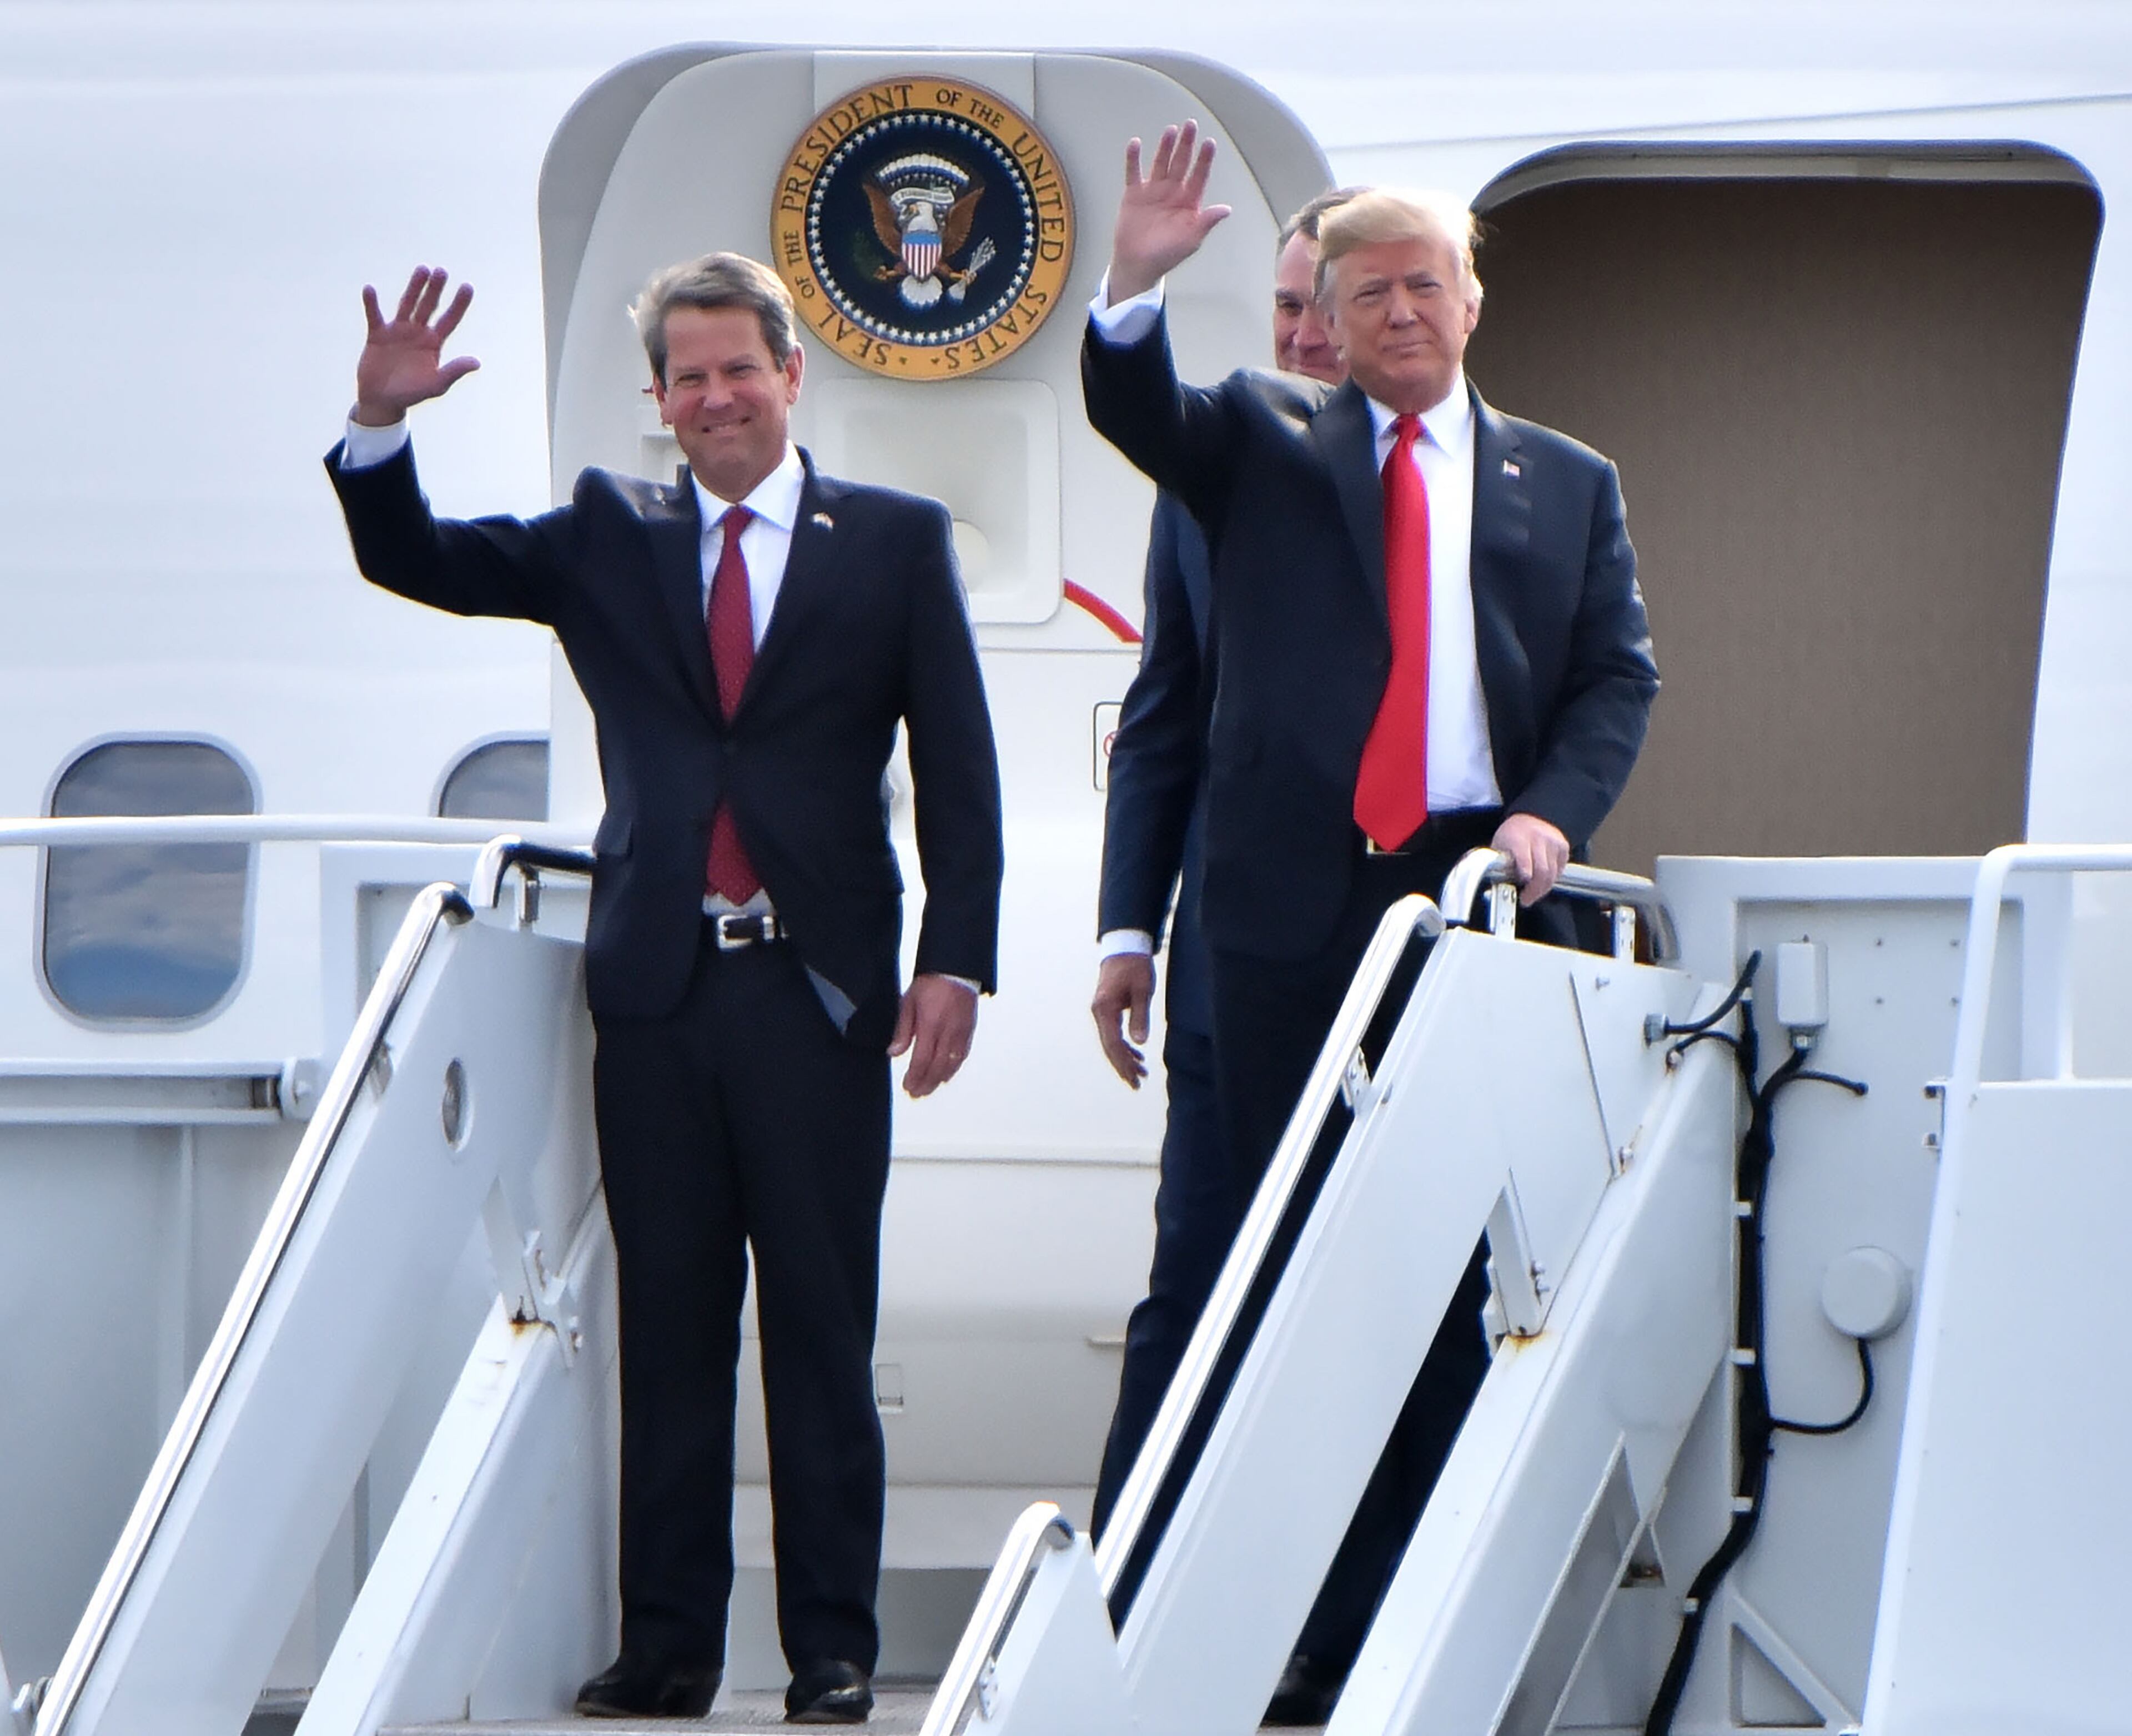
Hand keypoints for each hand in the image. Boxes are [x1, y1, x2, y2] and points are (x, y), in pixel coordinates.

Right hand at [354, 266, 479, 425]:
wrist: (383, 401)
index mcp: (434, 343)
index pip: (449, 320)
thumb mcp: (435, 385)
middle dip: (435, 289)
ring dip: (414, 287)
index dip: (459, 304)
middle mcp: (418, 333)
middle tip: (442, 271)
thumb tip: (477, 362)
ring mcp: (397, 331)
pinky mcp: (377, 335)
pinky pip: (374, 316)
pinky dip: (371, 304)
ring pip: (406, 304)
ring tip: (422, 269)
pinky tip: (370, 289)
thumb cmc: (412, 394)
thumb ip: (453, 371)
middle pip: (428, 306)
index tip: (468, 286)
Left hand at [888, 973, 978, 1097]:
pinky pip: (962, 1054)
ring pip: (952, 1064)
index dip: (915, 1077)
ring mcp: (961, 1032)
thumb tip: (894, 1052)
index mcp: (931, 1025)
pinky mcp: (969, 1029)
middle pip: (937, 1067)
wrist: (955, 968)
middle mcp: (948, 1031)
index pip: (922, 1060)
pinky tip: (947, 1074)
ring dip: (939, 1079)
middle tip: (917, 1093)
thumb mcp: (908, 1002)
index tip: (908, 1086)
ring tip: (929, 1088)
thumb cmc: (931, 982)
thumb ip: (902, 1030)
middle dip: (926, 1083)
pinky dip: (953, 1068)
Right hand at [1091, 953, 1154, 1086]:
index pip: (1112, 1043)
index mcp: (1105, 1009)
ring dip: (1124, 1059)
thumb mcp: (1142, 990)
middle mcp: (1099, 1012)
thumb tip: (1139, 1043)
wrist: (1124, 946)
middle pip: (1109, 1047)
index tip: (1135, 1077)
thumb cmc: (1135, 965)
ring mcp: (1101, 1011)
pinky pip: (1113, 1033)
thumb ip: (1140, 1016)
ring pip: (1110, 1042)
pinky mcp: (1107, 1009)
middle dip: (1123, 1067)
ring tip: (1141, 1074)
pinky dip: (1124, 1046)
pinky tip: (1136, 1055)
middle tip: (1137, 1084)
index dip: (1123, 1063)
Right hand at [1106, 120, 1231, 303]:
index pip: (1199, 175)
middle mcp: (1173, 192)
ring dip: (1165, 147)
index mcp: (1189, 201)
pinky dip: (1133, 159)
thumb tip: (1226, 209)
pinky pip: (1133, 172)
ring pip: (1161, 163)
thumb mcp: (1191, 241)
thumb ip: (1206, 222)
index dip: (1204, 160)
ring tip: (1170, 130)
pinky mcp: (1134, 194)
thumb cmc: (1167, 255)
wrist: (1138, 265)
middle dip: (1186, 144)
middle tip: (1191, 125)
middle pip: (1181, 163)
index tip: (1209, 143)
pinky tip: (1135, 144)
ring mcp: (1153, 191)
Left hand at [1492, 813, 1570, 905]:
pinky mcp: (1563, 846)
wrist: (1529, 817)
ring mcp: (1552, 842)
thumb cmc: (1511, 835)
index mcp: (1517, 838)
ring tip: (1533, 892)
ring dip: (1542, 888)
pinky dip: (1552, 878)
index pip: (1524, 858)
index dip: (1525, 873)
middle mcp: (1537, 838)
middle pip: (1542, 871)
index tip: (1523, 889)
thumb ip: (1497, 865)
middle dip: (1534, 891)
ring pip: (1552, 874)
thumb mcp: (1498, 846)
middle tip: (1526, 900)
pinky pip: (1560, 870)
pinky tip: (1542, 879)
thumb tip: (1490, 885)